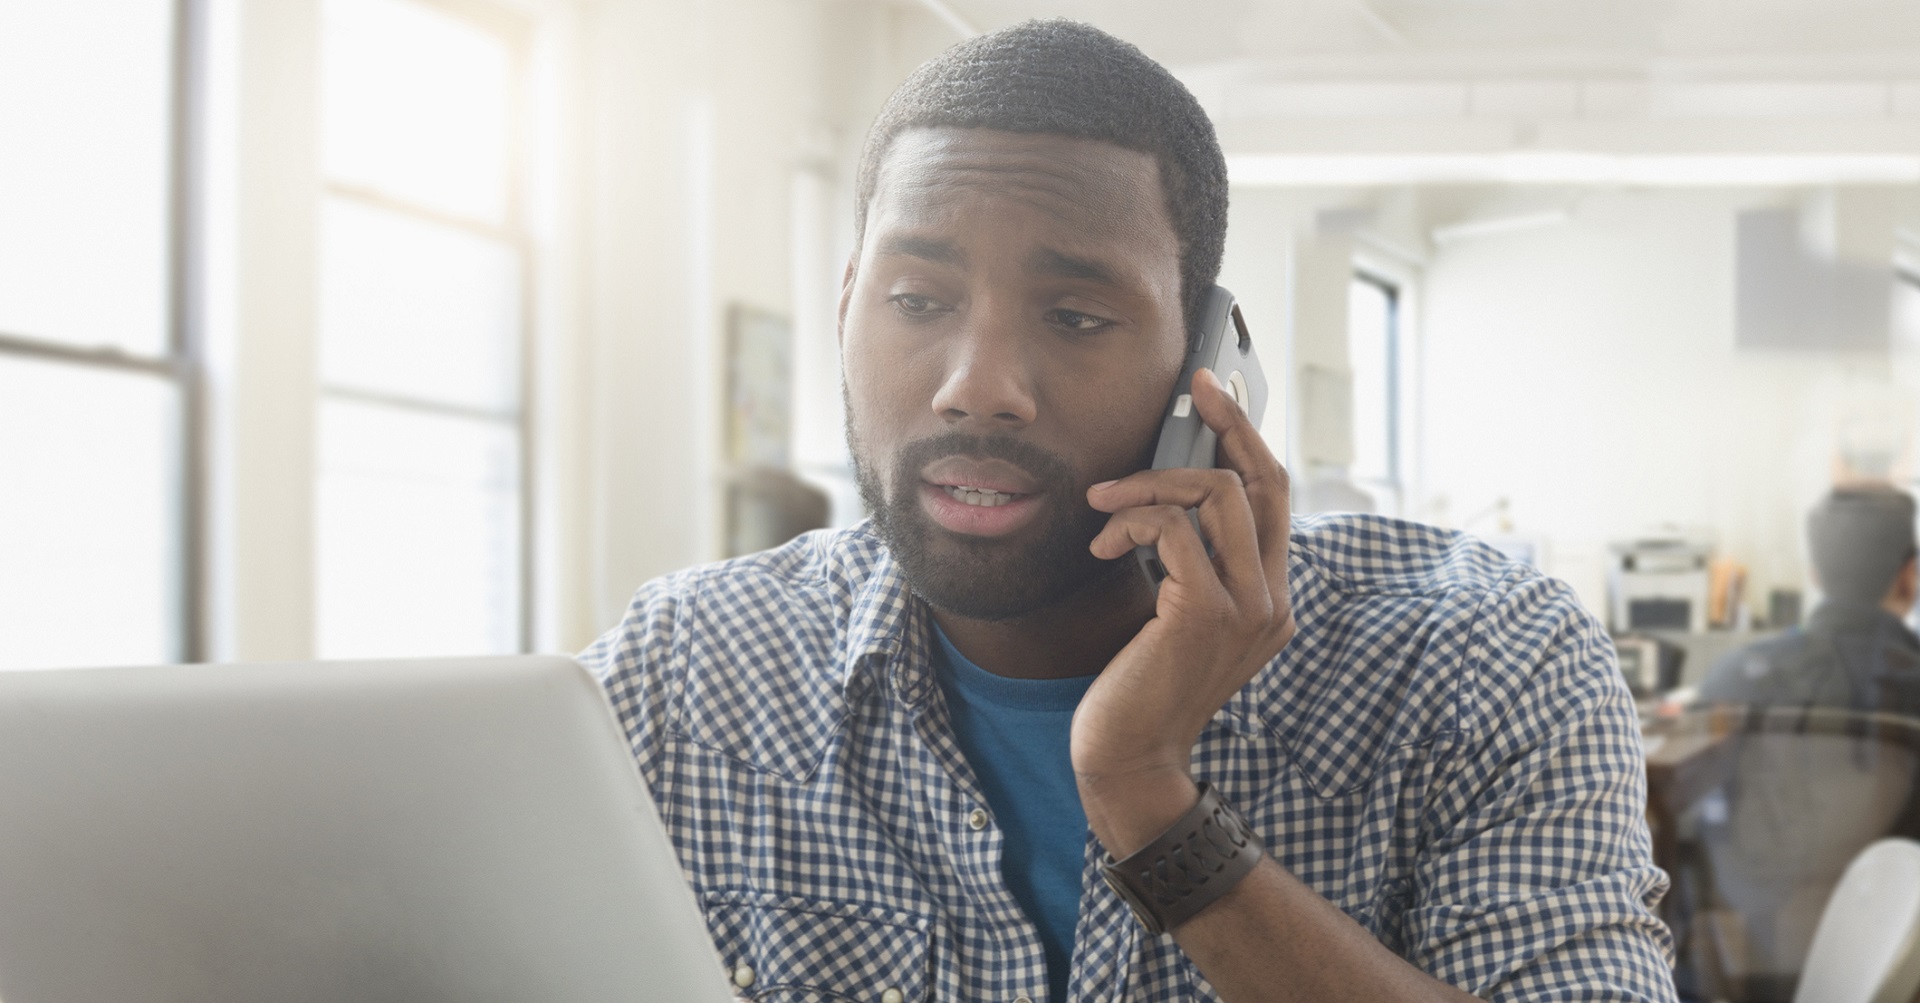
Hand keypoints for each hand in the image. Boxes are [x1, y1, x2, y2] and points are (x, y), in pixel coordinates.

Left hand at [1075, 367, 1295, 855]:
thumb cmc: (1138, 689)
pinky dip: (1131, 522)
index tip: (1214, 393)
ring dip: (1150, 485)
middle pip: (1261, 481)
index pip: (1277, 497)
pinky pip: (1173, 529)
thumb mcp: (1175, 618)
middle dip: (1223, 425)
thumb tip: (1167, 496)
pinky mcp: (1205, 612)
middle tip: (1184, 395)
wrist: (1129, 761)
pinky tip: (1102, 547)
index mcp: (1270, 598)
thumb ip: (1190, 566)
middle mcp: (1272, 600)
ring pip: (1216, 495)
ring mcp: (1246, 607)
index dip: (1249, 437)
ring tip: (1105, 507)